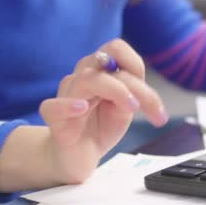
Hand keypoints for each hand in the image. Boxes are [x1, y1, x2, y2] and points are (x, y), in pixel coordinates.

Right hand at [39, 39, 168, 183]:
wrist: (79, 156)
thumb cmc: (102, 125)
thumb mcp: (126, 109)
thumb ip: (134, 94)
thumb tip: (139, 93)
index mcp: (101, 70)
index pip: (116, 49)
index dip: (135, 64)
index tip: (152, 98)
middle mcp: (83, 76)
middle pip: (106, 61)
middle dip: (135, 85)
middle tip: (153, 111)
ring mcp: (67, 95)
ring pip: (86, 79)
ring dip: (115, 90)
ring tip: (131, 107)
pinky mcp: (53, 118)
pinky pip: (52, 106)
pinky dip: (67, 105)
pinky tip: (81, 107)